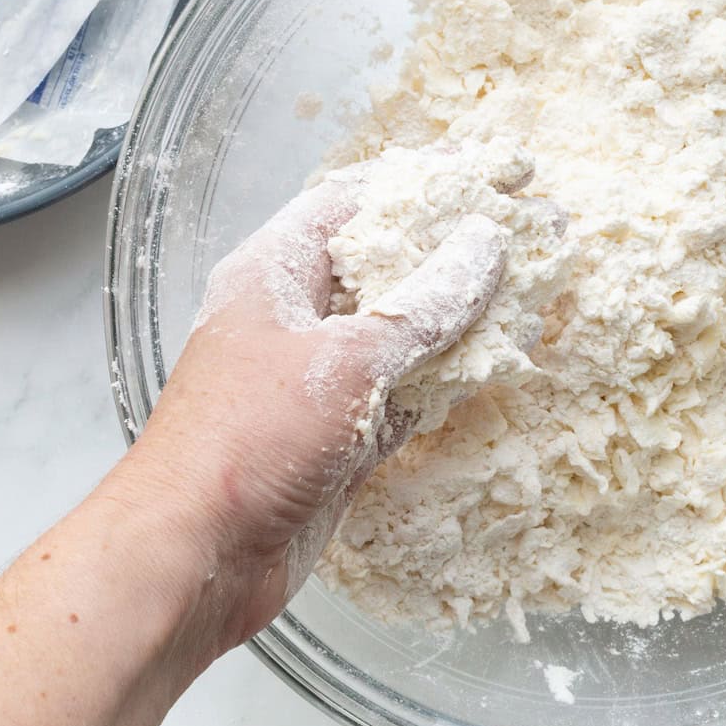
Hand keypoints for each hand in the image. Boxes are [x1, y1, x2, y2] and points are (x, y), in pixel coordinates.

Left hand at [116, 176, 508, 649]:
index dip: (424, 178)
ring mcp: (319, 379)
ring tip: (528, 288)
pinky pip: (404, 392)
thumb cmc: (250, 439)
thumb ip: (422, 305)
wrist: (197, 557)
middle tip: (527, 225)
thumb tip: (484, 245)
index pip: (357, 199)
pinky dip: (446, 380)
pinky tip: (492, 365)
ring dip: (460, 315)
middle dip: (455, 245)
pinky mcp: (339, 435)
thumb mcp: (345, 359)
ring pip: (403, 331)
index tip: (491, 167)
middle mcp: (297, 317)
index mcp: (277, 271)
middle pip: (388, 263)